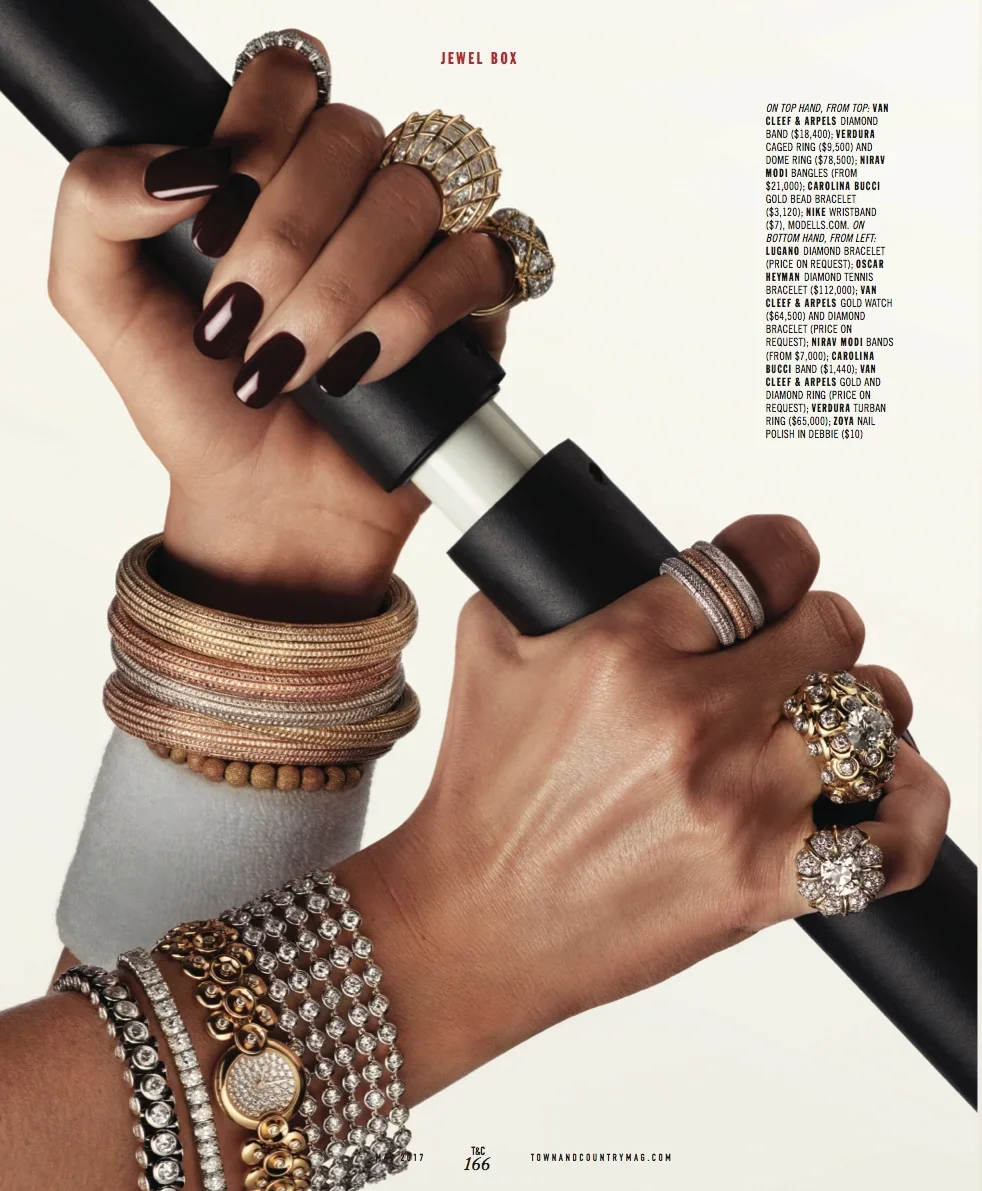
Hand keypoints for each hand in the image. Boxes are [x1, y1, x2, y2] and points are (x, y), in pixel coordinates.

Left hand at [47, 35, 512, 618]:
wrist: (265, 507)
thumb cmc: (195, 407)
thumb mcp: (99, 302)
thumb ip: (95, 200)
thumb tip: (184, 164)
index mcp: (275, 171)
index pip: (289, 78)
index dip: (253, 140)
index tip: (208, 235)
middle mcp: (355, 195)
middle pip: (351, 136)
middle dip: (285, 238)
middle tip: (241, 322)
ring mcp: (422, 246)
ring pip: (413, 197)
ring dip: (341, 289)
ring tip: (295, 365)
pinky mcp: (476, 307)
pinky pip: (481, 260)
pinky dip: (416, 314)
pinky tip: (365, 369)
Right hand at [345, 515, 949, 1098]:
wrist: (476, 919)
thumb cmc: (485, 794)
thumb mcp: (491, 649)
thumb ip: (555, 582)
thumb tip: (610, 544)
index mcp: (626, 650)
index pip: (762, 559)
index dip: (782, 552)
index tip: (777, 567)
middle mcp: (692, 719)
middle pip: (832, 628)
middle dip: (811, 629)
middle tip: (783, 653)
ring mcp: (738, 805)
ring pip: (873, 715)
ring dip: (855, 710)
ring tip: (815, 722)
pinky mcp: (764, 882)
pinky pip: (894, 839)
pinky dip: (909, 806)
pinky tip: (882, 787)